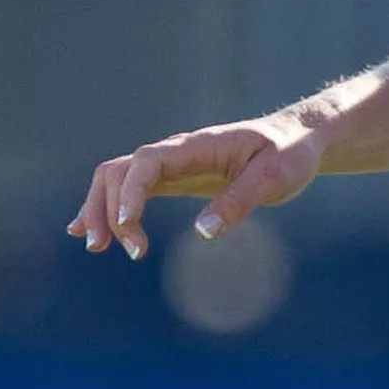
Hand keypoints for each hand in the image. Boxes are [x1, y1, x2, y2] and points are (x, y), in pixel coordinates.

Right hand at [67, 113, 324, 259]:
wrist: (297, 139)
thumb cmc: (290, 154)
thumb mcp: (275, 178)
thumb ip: (240, 201)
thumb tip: (202, 232)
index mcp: (198, 146)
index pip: (148, 161)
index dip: (131, 191)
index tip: (127, 225)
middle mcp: (177, 152)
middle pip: (120, 170)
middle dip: (104, 207)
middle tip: (108, 249)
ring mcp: (173, 165)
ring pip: (118, 179)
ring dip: (100, 209)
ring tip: (96, 247)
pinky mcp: (176, 179)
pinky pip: (132, 188)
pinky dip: (108, 207)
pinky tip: (91, 231)